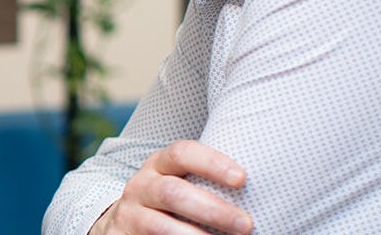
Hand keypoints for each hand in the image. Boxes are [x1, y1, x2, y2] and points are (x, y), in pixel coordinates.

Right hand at [90, 140, 251, 234]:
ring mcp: (129, 214)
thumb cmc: (167, 201)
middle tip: (246, 224)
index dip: (211, 163)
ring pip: (161, 226)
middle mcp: (141, 186)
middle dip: (212, 210)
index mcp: (158, 164)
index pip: (181, 153)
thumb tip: (260, 189)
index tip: (242, 178)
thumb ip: (203, 180)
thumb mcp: (178, 181)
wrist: (120, 224)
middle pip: (173, 193)